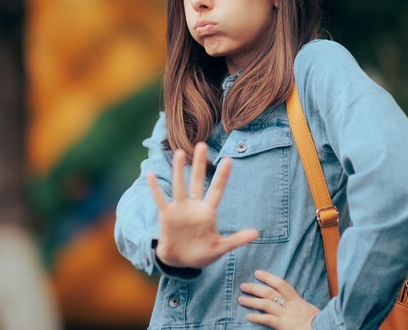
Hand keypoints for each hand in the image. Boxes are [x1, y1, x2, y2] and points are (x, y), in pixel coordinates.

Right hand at [148, 142, 258, 268]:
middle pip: (197, 181)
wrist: (180, 262)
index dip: (222, 176)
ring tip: (179, 153)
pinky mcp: (166, 215)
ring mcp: (179, 209)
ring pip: (179, 185)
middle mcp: (194, 206)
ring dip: (179, 170)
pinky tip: (150, 175)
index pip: (217, 190)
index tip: (229, 160)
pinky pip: (159, 199)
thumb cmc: (201, 253)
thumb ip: (237, 240)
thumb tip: (257, 233)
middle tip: (202, 144)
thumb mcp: (220, 248)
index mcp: (208, 212)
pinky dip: (154, 188)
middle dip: (199, 164)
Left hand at [239, 270, 319, 329]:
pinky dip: (257, 317)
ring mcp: (286, 316)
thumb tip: (286, 301)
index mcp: (297, 300)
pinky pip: (268, 319)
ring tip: (241, 299)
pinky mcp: (283, 326)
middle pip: (270, 292)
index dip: (268, 277)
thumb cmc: (318, 323)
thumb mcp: (309, 311)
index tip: (257, 272)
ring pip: (266, 304)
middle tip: (243, 285)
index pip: (281, 284)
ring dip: (252, 301)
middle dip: (255, 287)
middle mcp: (291, 306)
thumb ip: (298, 305)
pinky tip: (249, 316)